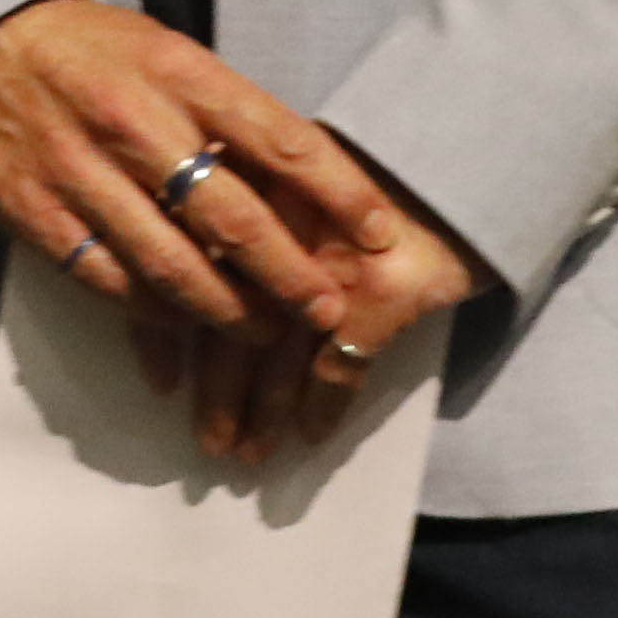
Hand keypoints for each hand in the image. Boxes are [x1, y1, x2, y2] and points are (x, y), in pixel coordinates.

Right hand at [0, 0, 397, 453]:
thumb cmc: (82, 47)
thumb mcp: (159, 50)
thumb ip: (219, 109)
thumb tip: (295, 180)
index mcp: (175, 70)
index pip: (278, 136)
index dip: (337, 191)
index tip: (378, 232)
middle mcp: (132, 121)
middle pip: (233, 217)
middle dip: (291, 274)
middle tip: (328, 311)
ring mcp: (79, 172)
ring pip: (174, 266)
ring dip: (229, 313)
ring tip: (264, 334)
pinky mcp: (35, 215)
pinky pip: (109, 284)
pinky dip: (152, 320)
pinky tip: (181, 338)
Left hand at [186, 198, 478, 461]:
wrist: (458, 164)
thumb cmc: (364, 176)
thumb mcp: (285, 174)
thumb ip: (237, 216)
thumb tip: (190, 289)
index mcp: (239, 189)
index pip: (184, 271)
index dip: (164, 334)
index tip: (159, 383)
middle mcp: (273, 224)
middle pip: (227, 320)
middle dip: (217, 389)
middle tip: (208, 442)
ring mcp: (324, 262)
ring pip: (277, 354)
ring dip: (261, 412)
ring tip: (248, 454)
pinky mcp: (377, 295)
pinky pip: (340, 368)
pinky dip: (324, 408)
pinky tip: (312, 436)